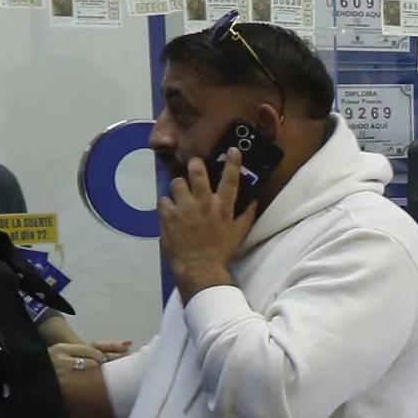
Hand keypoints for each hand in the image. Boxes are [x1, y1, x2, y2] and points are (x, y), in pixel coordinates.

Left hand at [158, 154, 250, 293]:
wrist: (199, 268)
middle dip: (195, 164)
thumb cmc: (221, 252)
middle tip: (193, 165)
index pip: (230, 179)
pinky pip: (163, 200)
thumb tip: (254, 201)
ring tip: (179, 192)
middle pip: (197, 172)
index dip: (232, 162)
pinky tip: (169, 210)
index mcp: (222, 207)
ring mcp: (183, 208)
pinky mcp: (167, 216)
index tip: (232, 150)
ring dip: (179, 186)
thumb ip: (247, 215)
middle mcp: (203, 203)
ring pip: (177, 182)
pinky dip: (166, 204)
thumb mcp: (239, 234)